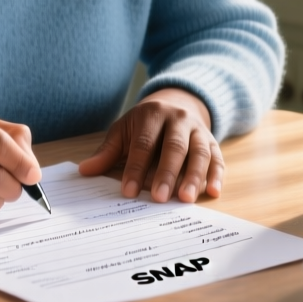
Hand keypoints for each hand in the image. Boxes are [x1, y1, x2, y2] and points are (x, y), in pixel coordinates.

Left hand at [79, 88, 221, 203]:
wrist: (177, 103)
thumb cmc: (146, 124)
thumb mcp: (124, 131)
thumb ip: (108, 152)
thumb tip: (84, 171)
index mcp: (153, 114)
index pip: (144, 143)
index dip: (136, 168)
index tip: (129, 191)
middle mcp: (178, 120)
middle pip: (174, 147)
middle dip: (166, 173)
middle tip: (159, 198)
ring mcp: (198, 130)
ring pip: (199, 153)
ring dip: (194, 176)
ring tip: (185, 198)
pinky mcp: (213, 141)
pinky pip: (218, 158)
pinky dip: (217, 175)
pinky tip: (213, 192)